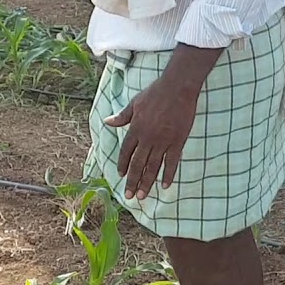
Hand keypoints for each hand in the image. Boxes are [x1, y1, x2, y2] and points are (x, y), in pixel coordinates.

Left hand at [104, 72, 202, 201]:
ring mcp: (163, 141)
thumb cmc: (155, 93)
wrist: (177, 88)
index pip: (126, 151)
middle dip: (133, 181)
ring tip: (143, 196)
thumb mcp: (135, 103)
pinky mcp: (177, 141)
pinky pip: (172, 162)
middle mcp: (147, 138)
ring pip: (153, 166)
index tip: (121, 176)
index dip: (123, 164)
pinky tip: (165, 185)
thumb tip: (107, 122)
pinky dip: (168, 174)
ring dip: (147, 182)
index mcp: (136, 128)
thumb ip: (122, 116)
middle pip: (138, 164)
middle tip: (129, 196)